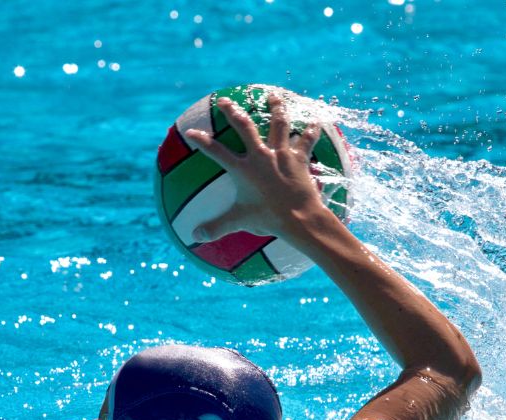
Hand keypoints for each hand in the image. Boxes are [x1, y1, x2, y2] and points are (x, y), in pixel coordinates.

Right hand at [185, 93, 328, 241]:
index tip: (190, 133)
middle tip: (224, 100)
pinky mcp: (299, 159)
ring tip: (272, 96)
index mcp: (243, 170)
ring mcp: (281, 155)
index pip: (216, 152)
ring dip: (275, 108)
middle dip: (232, 111)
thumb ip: (216, 227)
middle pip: (244, 126)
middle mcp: (260, 157)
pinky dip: (311, 131)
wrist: (299, 218)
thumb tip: (195, 237)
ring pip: (278, 124)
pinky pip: (306, 140)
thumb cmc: (268, 219)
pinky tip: (315, 121)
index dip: (201, 141)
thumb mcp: (239, 222)